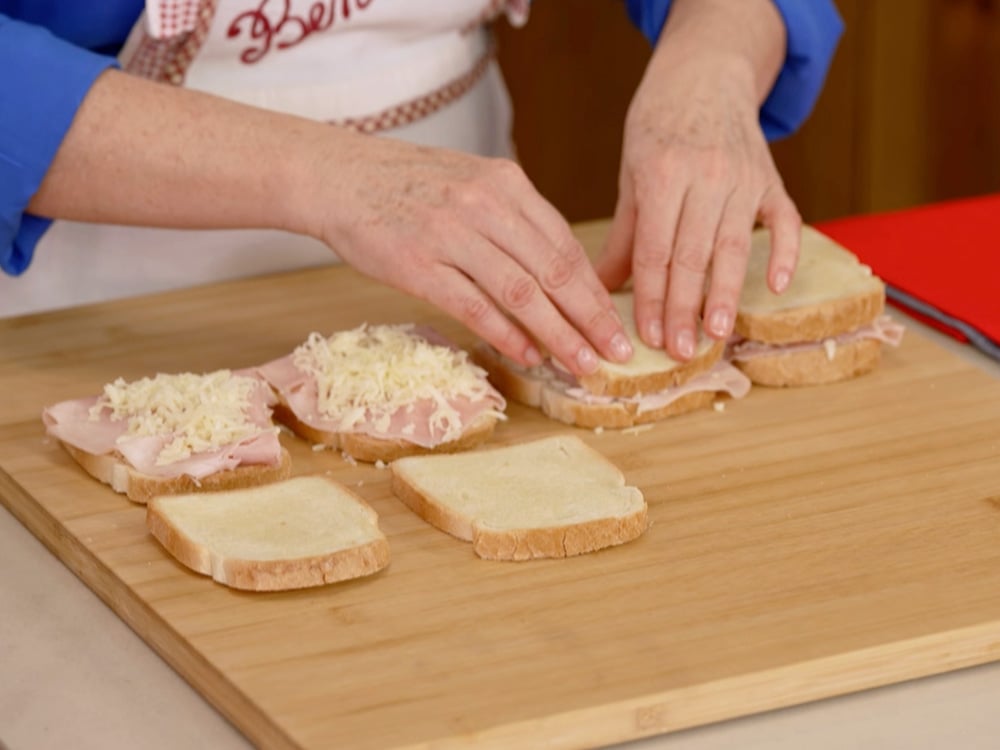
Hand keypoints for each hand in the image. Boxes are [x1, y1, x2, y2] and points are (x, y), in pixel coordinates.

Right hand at [306, 134, 631, 376]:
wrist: (339, 176)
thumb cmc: (408, 187)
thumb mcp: (471, 183)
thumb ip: (513, 220)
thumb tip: (555, 274)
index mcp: (506, 183)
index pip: (565, 244)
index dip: (595, 289)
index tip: (616, 323)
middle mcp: (485, 205)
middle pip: (552, 270)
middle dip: (590, 317)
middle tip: (616, 352)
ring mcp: (450, 234)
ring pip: (520, 291)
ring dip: (557, 333)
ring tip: (582, 364)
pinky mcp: (417, 264)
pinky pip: (472, 304)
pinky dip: (505, 333)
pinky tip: (527, 355)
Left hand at [594, 0, 800, 360]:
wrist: (704, 76)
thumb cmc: (658, 129)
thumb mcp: (631, 175)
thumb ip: (624, 236)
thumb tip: (598, 290)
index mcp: (662, 176)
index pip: (655, 251)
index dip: (651, 297)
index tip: (647, 337)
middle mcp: (705, 177)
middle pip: (693, 256)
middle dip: (684, 308)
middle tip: (679, 350)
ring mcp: (743, 178)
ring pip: (733, 246)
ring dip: (726, 294)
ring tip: (718, 334)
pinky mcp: (771, 180)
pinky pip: (783, 221)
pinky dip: (783, 252)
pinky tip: (776, 285)